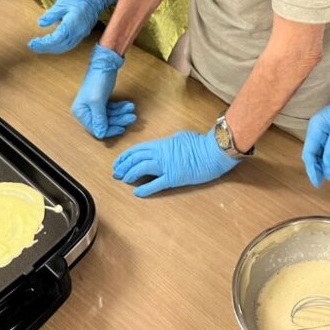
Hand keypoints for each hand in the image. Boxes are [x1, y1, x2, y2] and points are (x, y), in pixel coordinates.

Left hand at [28, 0, 120, 53]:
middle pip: (60, 46)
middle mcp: (78, 32)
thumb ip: (52, 14)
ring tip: (39, 46)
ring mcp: (81, 34)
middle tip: (32, 45)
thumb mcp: (62, 2)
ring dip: (52, 49)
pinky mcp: (82, 34)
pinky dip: (59, 46)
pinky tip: (51, 43)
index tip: (33, 42)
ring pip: (65, 47)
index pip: (56, 39)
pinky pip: (70, 44)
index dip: (44, 43)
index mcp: (72, 24)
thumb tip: (41, 23)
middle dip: (45, 48)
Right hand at [70, 44, 135, 138]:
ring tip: (131, 107)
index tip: (122, 128)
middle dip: (119, 119)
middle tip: (132, 116)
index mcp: (81, 112)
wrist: (105, 63)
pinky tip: (127, 104)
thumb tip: (100, 135)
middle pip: (105, 122)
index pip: (96, 129)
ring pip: (110, 115)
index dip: (109, 129)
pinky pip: (112, 109)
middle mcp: (86, 110)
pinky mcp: (102, 100)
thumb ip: (99, 119)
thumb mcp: (98, 102)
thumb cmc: (98, 81)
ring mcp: (94, 105)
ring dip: (121, 113)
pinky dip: (120, 107)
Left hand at [113, 127, 238, 196]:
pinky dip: (144, 189)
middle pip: (136, 159)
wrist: (213, 152)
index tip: (118, 162)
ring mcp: (166, 166)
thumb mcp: (181, 137)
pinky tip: (136, 193)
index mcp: (161, 144)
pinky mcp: (173, 178)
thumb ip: (169, 142)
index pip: (137, 149)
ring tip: (123, 180)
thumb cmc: (200, 143)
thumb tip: (164, 146)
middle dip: (123, 166)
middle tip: (116, 173)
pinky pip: (155, 184)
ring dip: (130, 175)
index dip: (125, 156)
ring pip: (141, 169)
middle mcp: (160, 154)